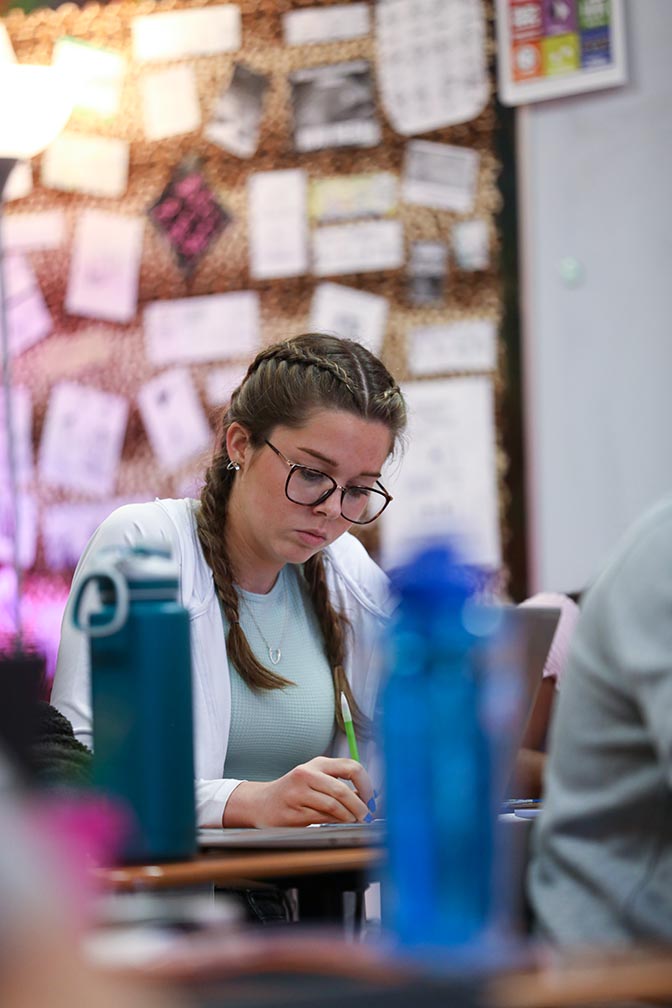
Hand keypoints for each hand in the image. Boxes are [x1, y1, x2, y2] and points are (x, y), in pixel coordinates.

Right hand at [222, 756, 375, 827]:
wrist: (261, 803)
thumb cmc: (294, 791)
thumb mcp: (316, 780)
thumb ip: (339, 784)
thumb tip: (368, 797)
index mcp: (318, 763)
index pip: (351, 766)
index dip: (366, 784)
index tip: (371, 798)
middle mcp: (307, 774)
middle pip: (342, 789)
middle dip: (360, 805)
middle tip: (367, 815)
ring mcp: (298, 792)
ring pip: (333, 805)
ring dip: (348, 816)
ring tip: (354, 820)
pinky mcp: (293, 811)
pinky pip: (321, 818)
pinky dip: (335, 822)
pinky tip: (339, 823)